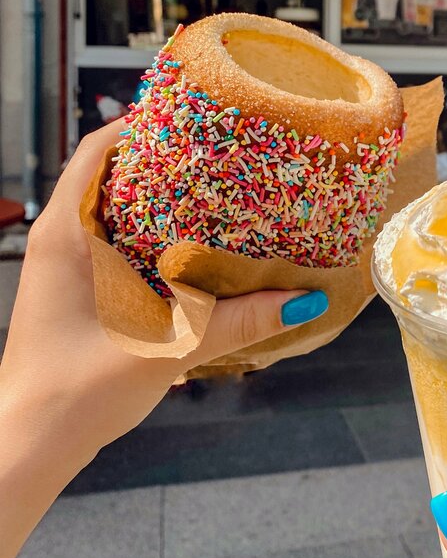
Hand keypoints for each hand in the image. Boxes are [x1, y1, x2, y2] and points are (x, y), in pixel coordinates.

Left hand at [0, 121, 327, 557]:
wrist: (31, 444)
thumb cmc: (77, 392)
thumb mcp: (166, 350)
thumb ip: (235, 322)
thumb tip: (304, 300)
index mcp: (67, 234)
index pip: (98, 149)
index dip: (144, 123)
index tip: (196, 113)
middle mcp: (62, 240)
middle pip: (110, 173)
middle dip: (162, 157)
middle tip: (220, 150)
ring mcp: (66, 267)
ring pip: (114, 209)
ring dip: (158, 196)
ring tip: (216, 191)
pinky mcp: (77, 292)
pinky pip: (115, 242)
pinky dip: (151, 233)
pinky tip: (192, 249)